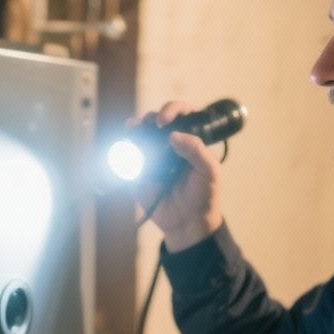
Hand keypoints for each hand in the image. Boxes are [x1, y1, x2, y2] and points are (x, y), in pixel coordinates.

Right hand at [132, 100, 223, 250]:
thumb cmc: (203, 195)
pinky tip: (124, 147)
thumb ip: (196, 150)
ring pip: (140, 135)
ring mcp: (153, 157)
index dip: (173, 110)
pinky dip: (123, 150)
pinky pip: (128, 157)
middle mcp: (170, 145)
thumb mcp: (209, 171)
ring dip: (134, 128)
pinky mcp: (139, 172)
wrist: (188, 223)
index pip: (182, 115)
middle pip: (156, 121)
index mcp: (190, 140)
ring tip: (132, 128)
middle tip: (152, 125)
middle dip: (151, 118)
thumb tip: (173, 135)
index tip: (166, 120)